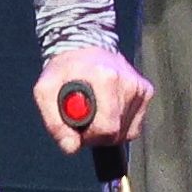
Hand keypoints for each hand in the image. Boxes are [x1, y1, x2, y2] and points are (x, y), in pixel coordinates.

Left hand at [41, 48, 157, 154]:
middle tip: (85, 118)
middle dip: (98, 134)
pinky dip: (120, 123)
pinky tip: (109, 108)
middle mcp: (128, 82)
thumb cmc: (64, 69)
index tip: (78, 124)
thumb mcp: (45, 91)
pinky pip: (135, 125)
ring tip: (96, 111)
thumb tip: (71, 147)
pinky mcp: (146, 91)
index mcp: (105, 78)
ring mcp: (140, 88)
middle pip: (117, 133)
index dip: (89, 135)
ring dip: (109, 129)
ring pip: (127, 132)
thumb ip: (53, 123)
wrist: (84, 45)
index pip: (106, 128)